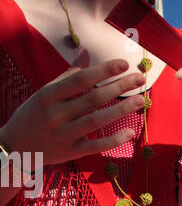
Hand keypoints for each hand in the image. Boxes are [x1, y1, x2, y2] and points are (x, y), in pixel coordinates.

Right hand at [3, 54, 146, 165]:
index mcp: (48, 95)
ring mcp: (64, 134)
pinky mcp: (71, 151)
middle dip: (119, 87)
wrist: (15, 147)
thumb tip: (86, 54)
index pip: (80, 80)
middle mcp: (56, 114)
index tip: (124, 63)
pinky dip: (114, 139)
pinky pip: (96, 145)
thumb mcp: (45, 93)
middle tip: (139, 78)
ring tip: (140, 100)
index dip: (103, 71)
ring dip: (121, 110)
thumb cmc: (33, 115)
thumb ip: (67, 75)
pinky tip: (131, 132)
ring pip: (97, 120)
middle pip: (93, 99)